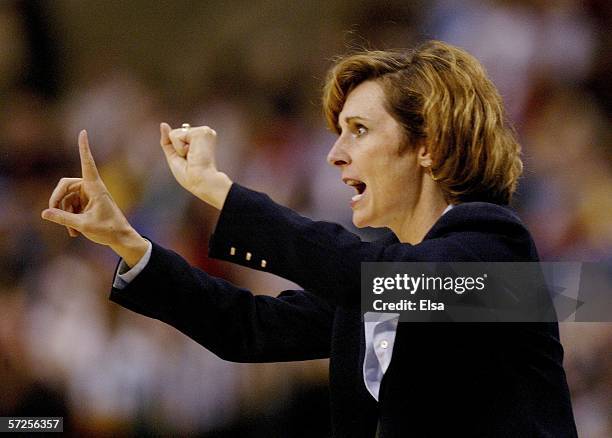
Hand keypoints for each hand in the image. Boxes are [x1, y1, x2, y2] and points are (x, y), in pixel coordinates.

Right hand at [41, 130, 147, 266]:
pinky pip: (70, 206)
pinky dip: (69, 218)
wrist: (121, 238)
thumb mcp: (84, 225)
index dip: (84, 148)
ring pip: (66, 199)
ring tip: (72, 230)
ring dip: (64, 214)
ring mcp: (88, 195)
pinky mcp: (86, 203)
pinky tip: (74, 232)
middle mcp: (91, 188)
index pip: (87, 164)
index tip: (83, 132)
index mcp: (95, 187)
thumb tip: (44, 212)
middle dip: (57, 200)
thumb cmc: (108, 230)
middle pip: (65, 186)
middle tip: (52, 214)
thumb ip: (63, 218)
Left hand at [160, 122, 231, 209]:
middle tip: (191, 160)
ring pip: (174, 134)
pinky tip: (192, 153)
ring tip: (192, 157)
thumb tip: (163, 124)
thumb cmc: (189, 175)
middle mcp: (204, 133)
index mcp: (201, 139)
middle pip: (175, 134)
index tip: (191, 160)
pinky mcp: (201, 132)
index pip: (178, 136)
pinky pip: (175, 136)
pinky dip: (179, 148)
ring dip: (179, 149)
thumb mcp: (174, 156)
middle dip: (177, 149)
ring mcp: (204, 131)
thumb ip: (168, 140)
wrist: (199, 181)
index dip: (178, 150)